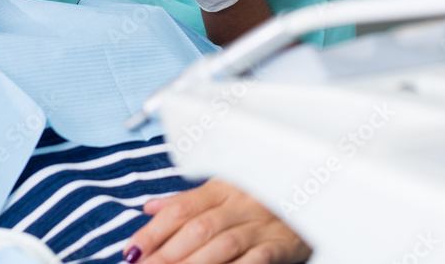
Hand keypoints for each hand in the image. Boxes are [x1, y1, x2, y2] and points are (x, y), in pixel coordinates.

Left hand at [124, 179, 310, 263]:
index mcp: (221, 187)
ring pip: (222, 245)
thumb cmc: (262, 196)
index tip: (131, 251)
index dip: (153, 231)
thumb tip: (149, 207)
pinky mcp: (283, 244)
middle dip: (166, 254)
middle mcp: (239, 203)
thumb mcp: (223, 190)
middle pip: (197, 229)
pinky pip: (257, 259)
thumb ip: (187, 200)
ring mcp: (262, 223)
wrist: (313, 195)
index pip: (180, 208)